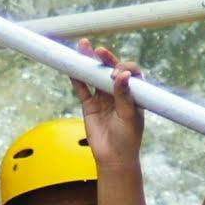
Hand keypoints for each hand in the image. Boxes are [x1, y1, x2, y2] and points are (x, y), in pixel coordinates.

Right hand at [70, 38, 144, 164]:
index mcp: (133, 93)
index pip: (130, 73)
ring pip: (94, 75)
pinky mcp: (89, 104)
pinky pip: (81, 88)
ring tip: (83, 46)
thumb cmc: (128, 139)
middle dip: (105, 59)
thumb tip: (122, 74)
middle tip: (99, 51)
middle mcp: (118, 92)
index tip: (116, 74)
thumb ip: (124, 95)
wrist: (113, 158)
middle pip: (110, 69)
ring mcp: (103, 97)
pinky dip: (76, 77)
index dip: (123, 68)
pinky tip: (71, 65)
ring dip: (89, 62)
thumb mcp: (129, 116)